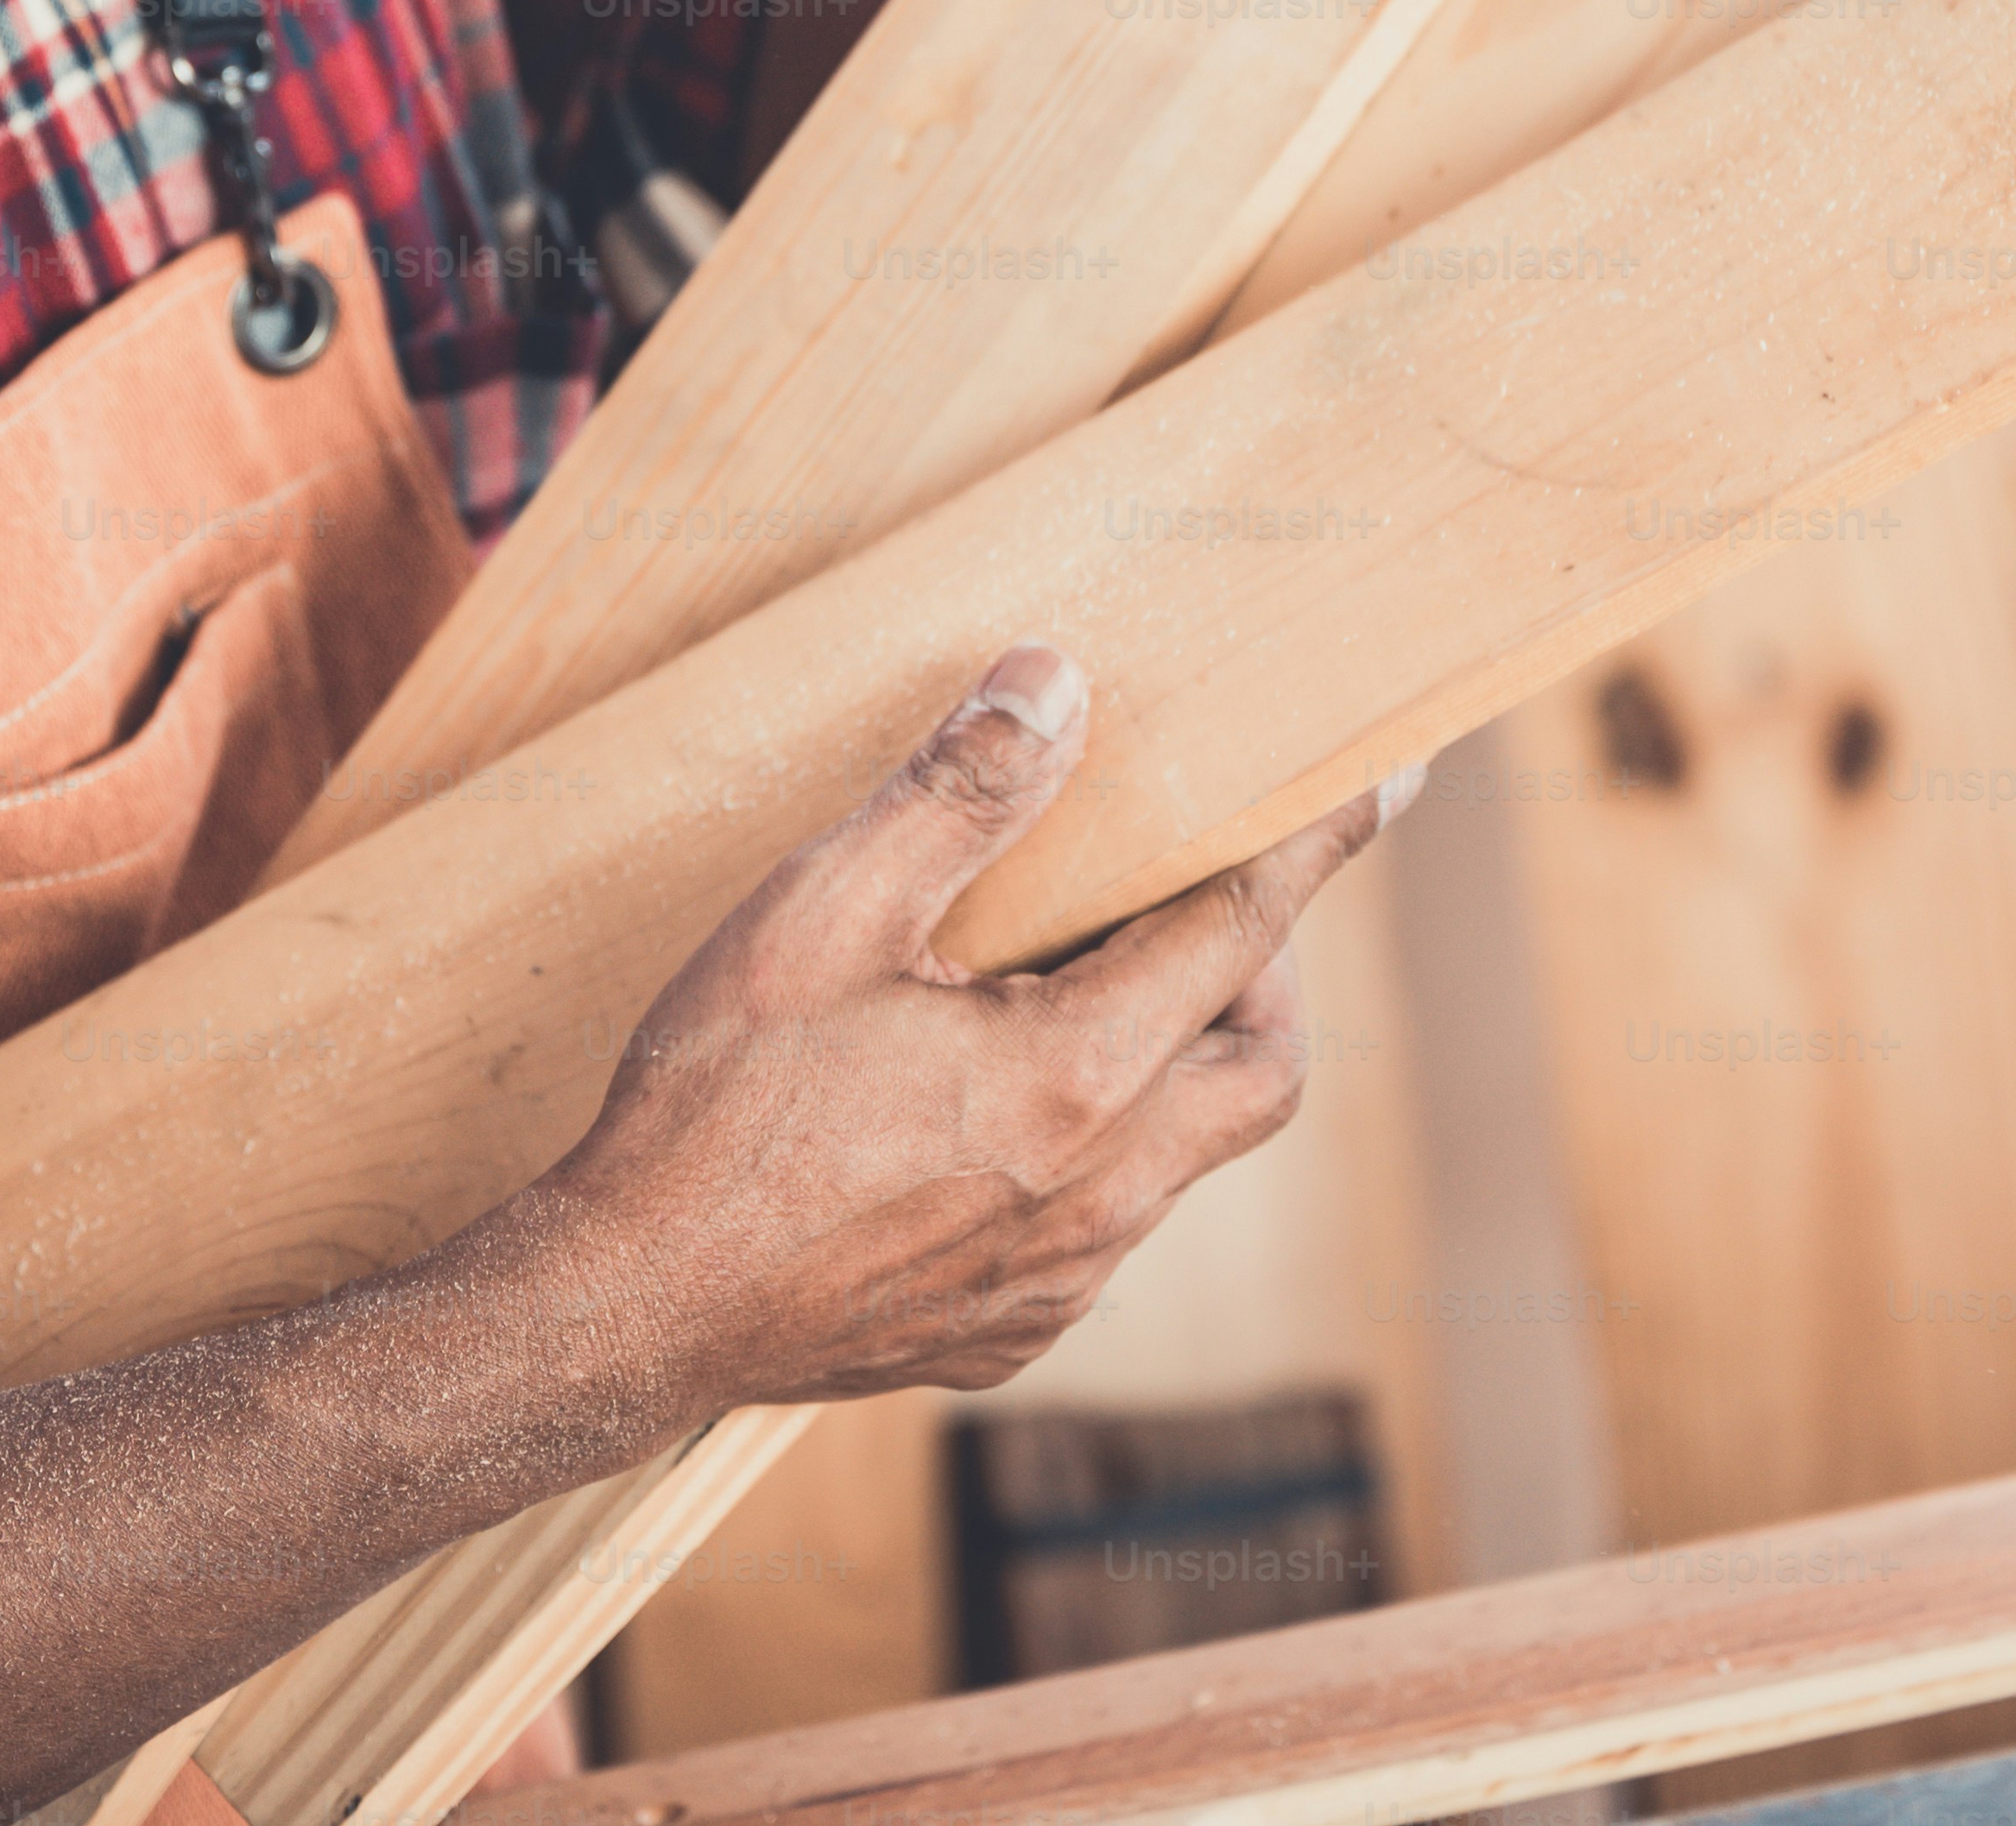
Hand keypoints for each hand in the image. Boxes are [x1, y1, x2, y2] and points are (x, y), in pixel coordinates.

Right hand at [522, 642, 1382, 1411]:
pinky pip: (1102, 1228)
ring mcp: (1058, 1281)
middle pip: (1265, 1072)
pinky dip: (1093, 1148)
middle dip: (1261, 977)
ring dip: (1167, 1062)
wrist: (624, 1311)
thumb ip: (954, 794)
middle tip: (1190, 903)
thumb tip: (1055, 684)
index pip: (1244, 930)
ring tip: (1068, 989)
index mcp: (1076, 1082)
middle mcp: (1101, 1197)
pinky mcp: (1006, 1332)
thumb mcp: (821, 915)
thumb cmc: (710, 1107)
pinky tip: (986, 1108)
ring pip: (1184, 1157)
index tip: (1391, 775)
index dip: (1318, 840)